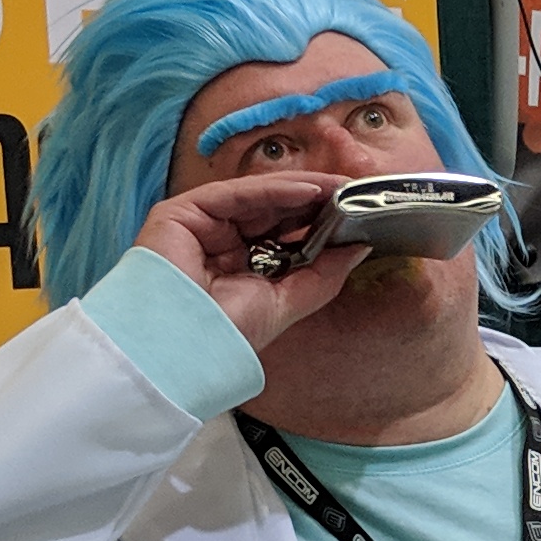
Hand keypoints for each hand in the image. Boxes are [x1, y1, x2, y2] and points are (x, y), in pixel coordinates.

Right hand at [135, 173, 364, 353]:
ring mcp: (198, 227)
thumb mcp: (286, 303)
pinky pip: (236, 194)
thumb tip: (360, 248)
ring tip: (337, 188)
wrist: (181, 352)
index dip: (315, 222)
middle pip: (271, 212)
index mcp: (237, 267)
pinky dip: (274, 190)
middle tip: (351, 194)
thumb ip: (323, 275)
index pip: (280, 235)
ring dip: (300, 190)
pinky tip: (310, 191)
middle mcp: (217, 244)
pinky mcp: (181, 213)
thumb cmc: (223, 336)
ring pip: (256, 198)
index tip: (353, 214)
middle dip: (312, 202)